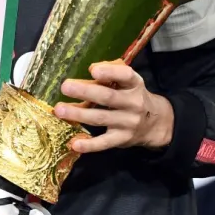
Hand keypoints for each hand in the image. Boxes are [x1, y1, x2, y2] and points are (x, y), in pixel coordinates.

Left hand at [54, 60, 173, 152]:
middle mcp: (133, 103)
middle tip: (65, 87)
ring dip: (79, 114)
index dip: (110, 72)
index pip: (126, 76)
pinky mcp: (122, 139)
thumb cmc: (132, 96)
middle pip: (108, 97)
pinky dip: (89, 145)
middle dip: (85, 92)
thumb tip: (90, 69)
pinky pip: (104, 143)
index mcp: (134, 85)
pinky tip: (75, 144)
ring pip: (100, 118)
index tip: (92, 70)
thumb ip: (112, 74)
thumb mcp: (129, 83)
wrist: (155, 123)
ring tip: (59, 110)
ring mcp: (128, 123)